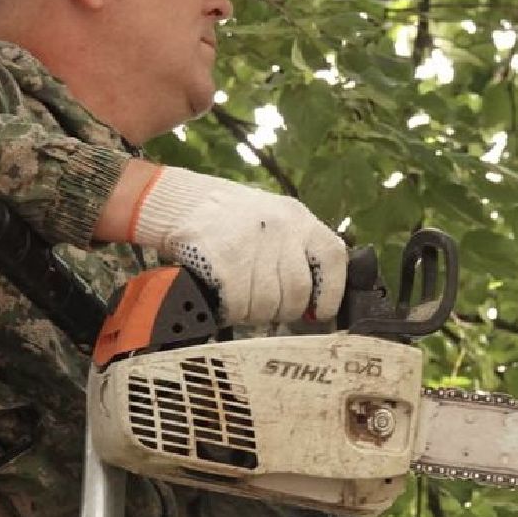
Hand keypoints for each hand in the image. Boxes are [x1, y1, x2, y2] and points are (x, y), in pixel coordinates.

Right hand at [130, 167, 346, 324]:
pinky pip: (241, 307)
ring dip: (257, 313)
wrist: (184, 203)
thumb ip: (299, 250)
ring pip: (269, 305)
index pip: (334, 258)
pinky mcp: (226, 265)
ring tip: (245, 301)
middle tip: (271, 307)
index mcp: (298, 218)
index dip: (332, 292)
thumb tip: (317, 299)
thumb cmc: (234, 217)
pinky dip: (235, 313)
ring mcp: (254, 248)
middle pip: (298, 291)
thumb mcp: (276, 218)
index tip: (321, 311)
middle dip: (286, 310)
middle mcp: (281, 231)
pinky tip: (227, 302)